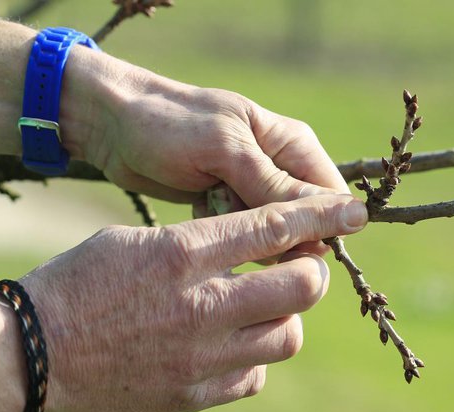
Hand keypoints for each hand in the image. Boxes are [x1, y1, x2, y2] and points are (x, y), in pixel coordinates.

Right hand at [10, 194, 366, 411]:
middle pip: (301, 286)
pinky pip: (254, 376)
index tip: (352, 212)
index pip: (274, 227)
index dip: (321, 216)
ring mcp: (202, 355)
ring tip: (260, 308)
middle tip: (299, 269)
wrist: (30, 354)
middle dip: (312, 273)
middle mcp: (203, 304)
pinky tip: (229, 346)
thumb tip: (249, 247)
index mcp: (185, 254)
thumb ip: (199, 244)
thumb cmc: (78, 285)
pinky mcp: (194, 394)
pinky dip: (253, 358)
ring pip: (288, 335)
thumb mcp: (137, 242)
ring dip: (285, 318)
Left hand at [62, 47, 348, 207]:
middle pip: (302, 219)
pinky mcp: (227, 202)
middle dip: (274, 230)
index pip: (331, 196)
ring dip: (242, 228)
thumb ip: (279, 187)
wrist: (112, 126)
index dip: (322, 227)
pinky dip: (222, 228)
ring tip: (211, 200)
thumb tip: (341, 215)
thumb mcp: (227, 153)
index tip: (288, 244)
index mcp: (292, 144)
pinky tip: (200, 204)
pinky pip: (241, 231)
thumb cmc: (169, 126)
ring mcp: (252, 186)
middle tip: (232, 214)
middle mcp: (279, 166)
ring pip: (269, 230)